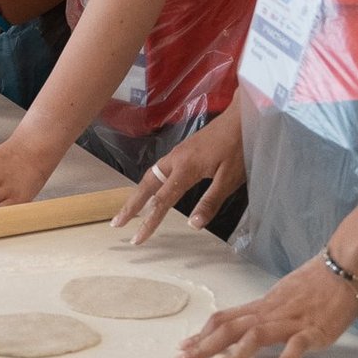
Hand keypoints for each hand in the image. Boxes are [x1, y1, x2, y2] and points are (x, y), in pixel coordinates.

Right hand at [111, 108, 244, 244]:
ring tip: (128, 209)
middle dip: (130, 205)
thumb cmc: (238, 149)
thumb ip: (210, 202)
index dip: (149, 222)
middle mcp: (174, 160)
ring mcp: (177, 153)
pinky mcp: (182, 150)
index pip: (161, 201)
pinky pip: (158, 169)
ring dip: (138, 193)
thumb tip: (192, 225)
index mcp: (185, 169)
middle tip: (116, 222)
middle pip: (146, 185)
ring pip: (151, 176)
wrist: (241, 118)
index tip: (137, 239)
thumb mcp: (229, 179)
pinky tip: (151, 189)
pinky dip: (149, 183)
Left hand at [175, 256, 357, 357]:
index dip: (202, 333)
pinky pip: (296, 346)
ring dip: (233, 356)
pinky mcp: (314, 330)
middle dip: (203, 346)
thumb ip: (265, 312)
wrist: (343, 266)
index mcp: (261, 305)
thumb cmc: (316, 282)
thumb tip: (246, 325)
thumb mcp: (282, 296)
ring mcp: (291, 320)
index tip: (184, 347)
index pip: (224, 318)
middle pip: (229, 328)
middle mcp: (270, 312)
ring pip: (254, 336)